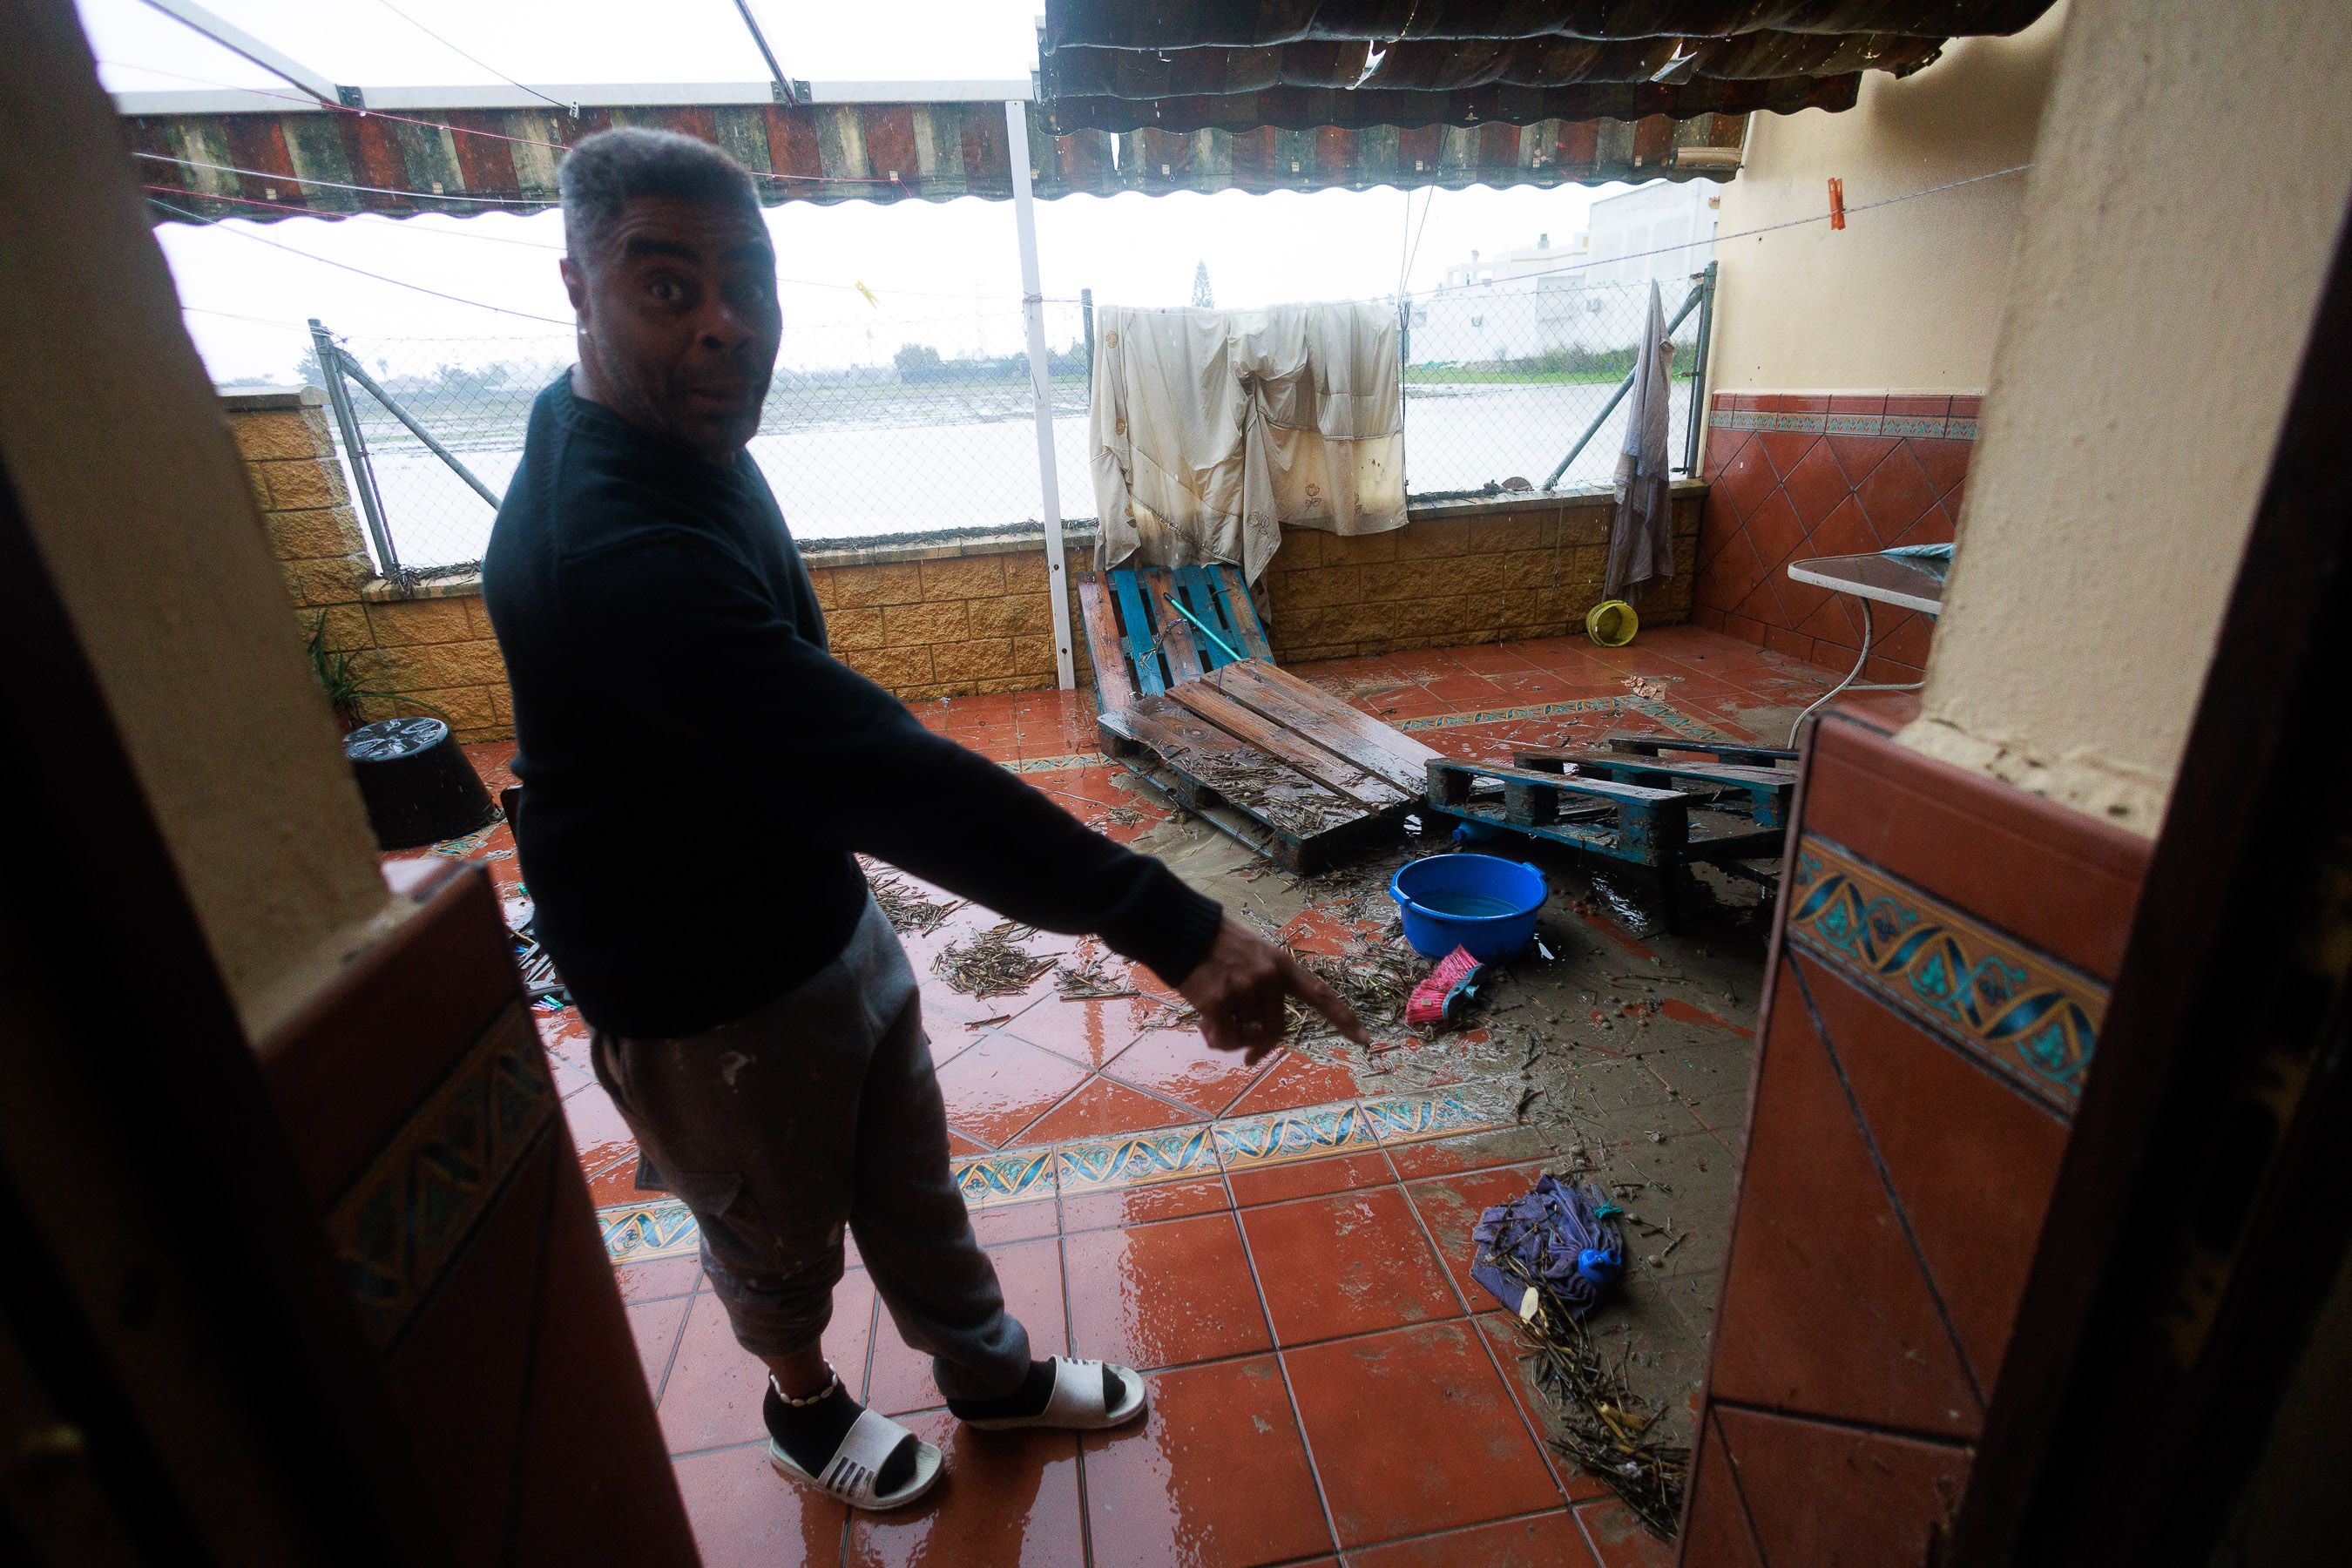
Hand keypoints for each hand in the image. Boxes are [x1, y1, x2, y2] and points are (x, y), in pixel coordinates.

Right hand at [1177, 917, 1368, 1064]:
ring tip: (1212, 1020)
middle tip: (1248, 1055)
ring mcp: (1244, 989)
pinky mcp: (1218, 1001)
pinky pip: (1224, 1040)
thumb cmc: (1214, 945)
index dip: (1344, 1019)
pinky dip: (1215, 1039)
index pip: (1320, 995)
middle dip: (1261, 1046)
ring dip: (1230, 1038)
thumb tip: (1258, 1037)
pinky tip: (1203, 1025)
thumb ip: (1263, 988)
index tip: (1366, 1041)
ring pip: (1246, 1037)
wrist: (1180, 931)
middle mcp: (1268, 978)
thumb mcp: (1252, 956)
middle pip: (1277, 1030)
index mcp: (1281, 965)